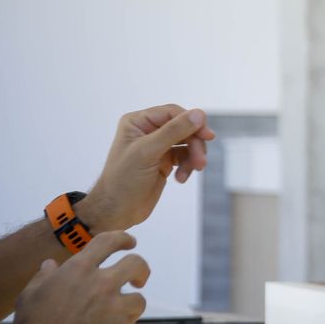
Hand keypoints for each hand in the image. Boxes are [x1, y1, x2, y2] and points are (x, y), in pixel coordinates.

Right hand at [11, 231, 148, 323]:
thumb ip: (45, 276)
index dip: (123, 239)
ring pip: (138, 301)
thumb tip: (51, 265)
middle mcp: (103, 283)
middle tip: (138, 280)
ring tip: (111, 319)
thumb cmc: (33, 322)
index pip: (109, 241)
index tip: (130, 243)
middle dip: (141, 271)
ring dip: (128, 309)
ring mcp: (116, 307)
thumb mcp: (32, 292)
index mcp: (80, 269)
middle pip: (137, 264)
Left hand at [84, 105, 215, 230]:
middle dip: (194, 144)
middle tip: (201, 162)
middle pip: (184, 128)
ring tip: (194, 170)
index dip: (192, 122)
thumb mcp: (148, 152)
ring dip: (193, 156)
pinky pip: (185, 156)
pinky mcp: (164, 161)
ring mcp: (157, 146)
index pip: (173, 113)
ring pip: (188, 142)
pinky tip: (181, 178)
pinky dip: (188, 166)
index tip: (207, 136)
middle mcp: (148, 131)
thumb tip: (199, 114)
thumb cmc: (124, 180)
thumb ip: (174, 131)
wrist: (117, 211)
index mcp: (138, 122)